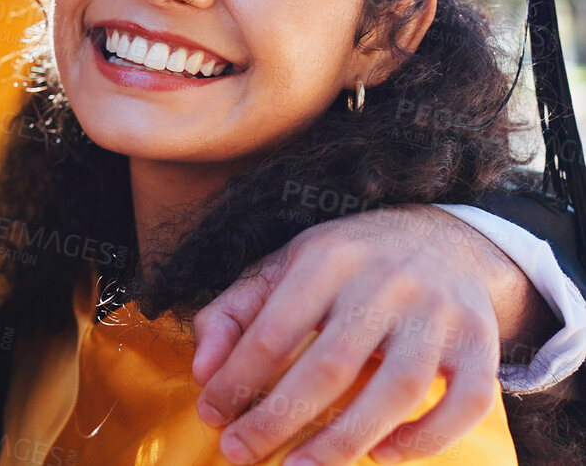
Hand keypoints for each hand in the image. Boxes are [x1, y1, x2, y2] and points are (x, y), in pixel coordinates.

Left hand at [193, 205, 511, 463]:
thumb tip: (201, 370)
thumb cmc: (345, 265)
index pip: (275, 330)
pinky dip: (427, 438)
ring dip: (345, 440)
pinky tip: (382, 454)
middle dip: (278, 419)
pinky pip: (467, 402)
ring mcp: (441, 314)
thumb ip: (233, 314)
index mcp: (330, 258)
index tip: (210, 415)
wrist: (442, 238)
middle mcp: (389, 282)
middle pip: (331, 366)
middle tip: (239, 453)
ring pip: (398, 390)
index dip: (237, 378)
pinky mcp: (482, 343)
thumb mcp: (283, 268)